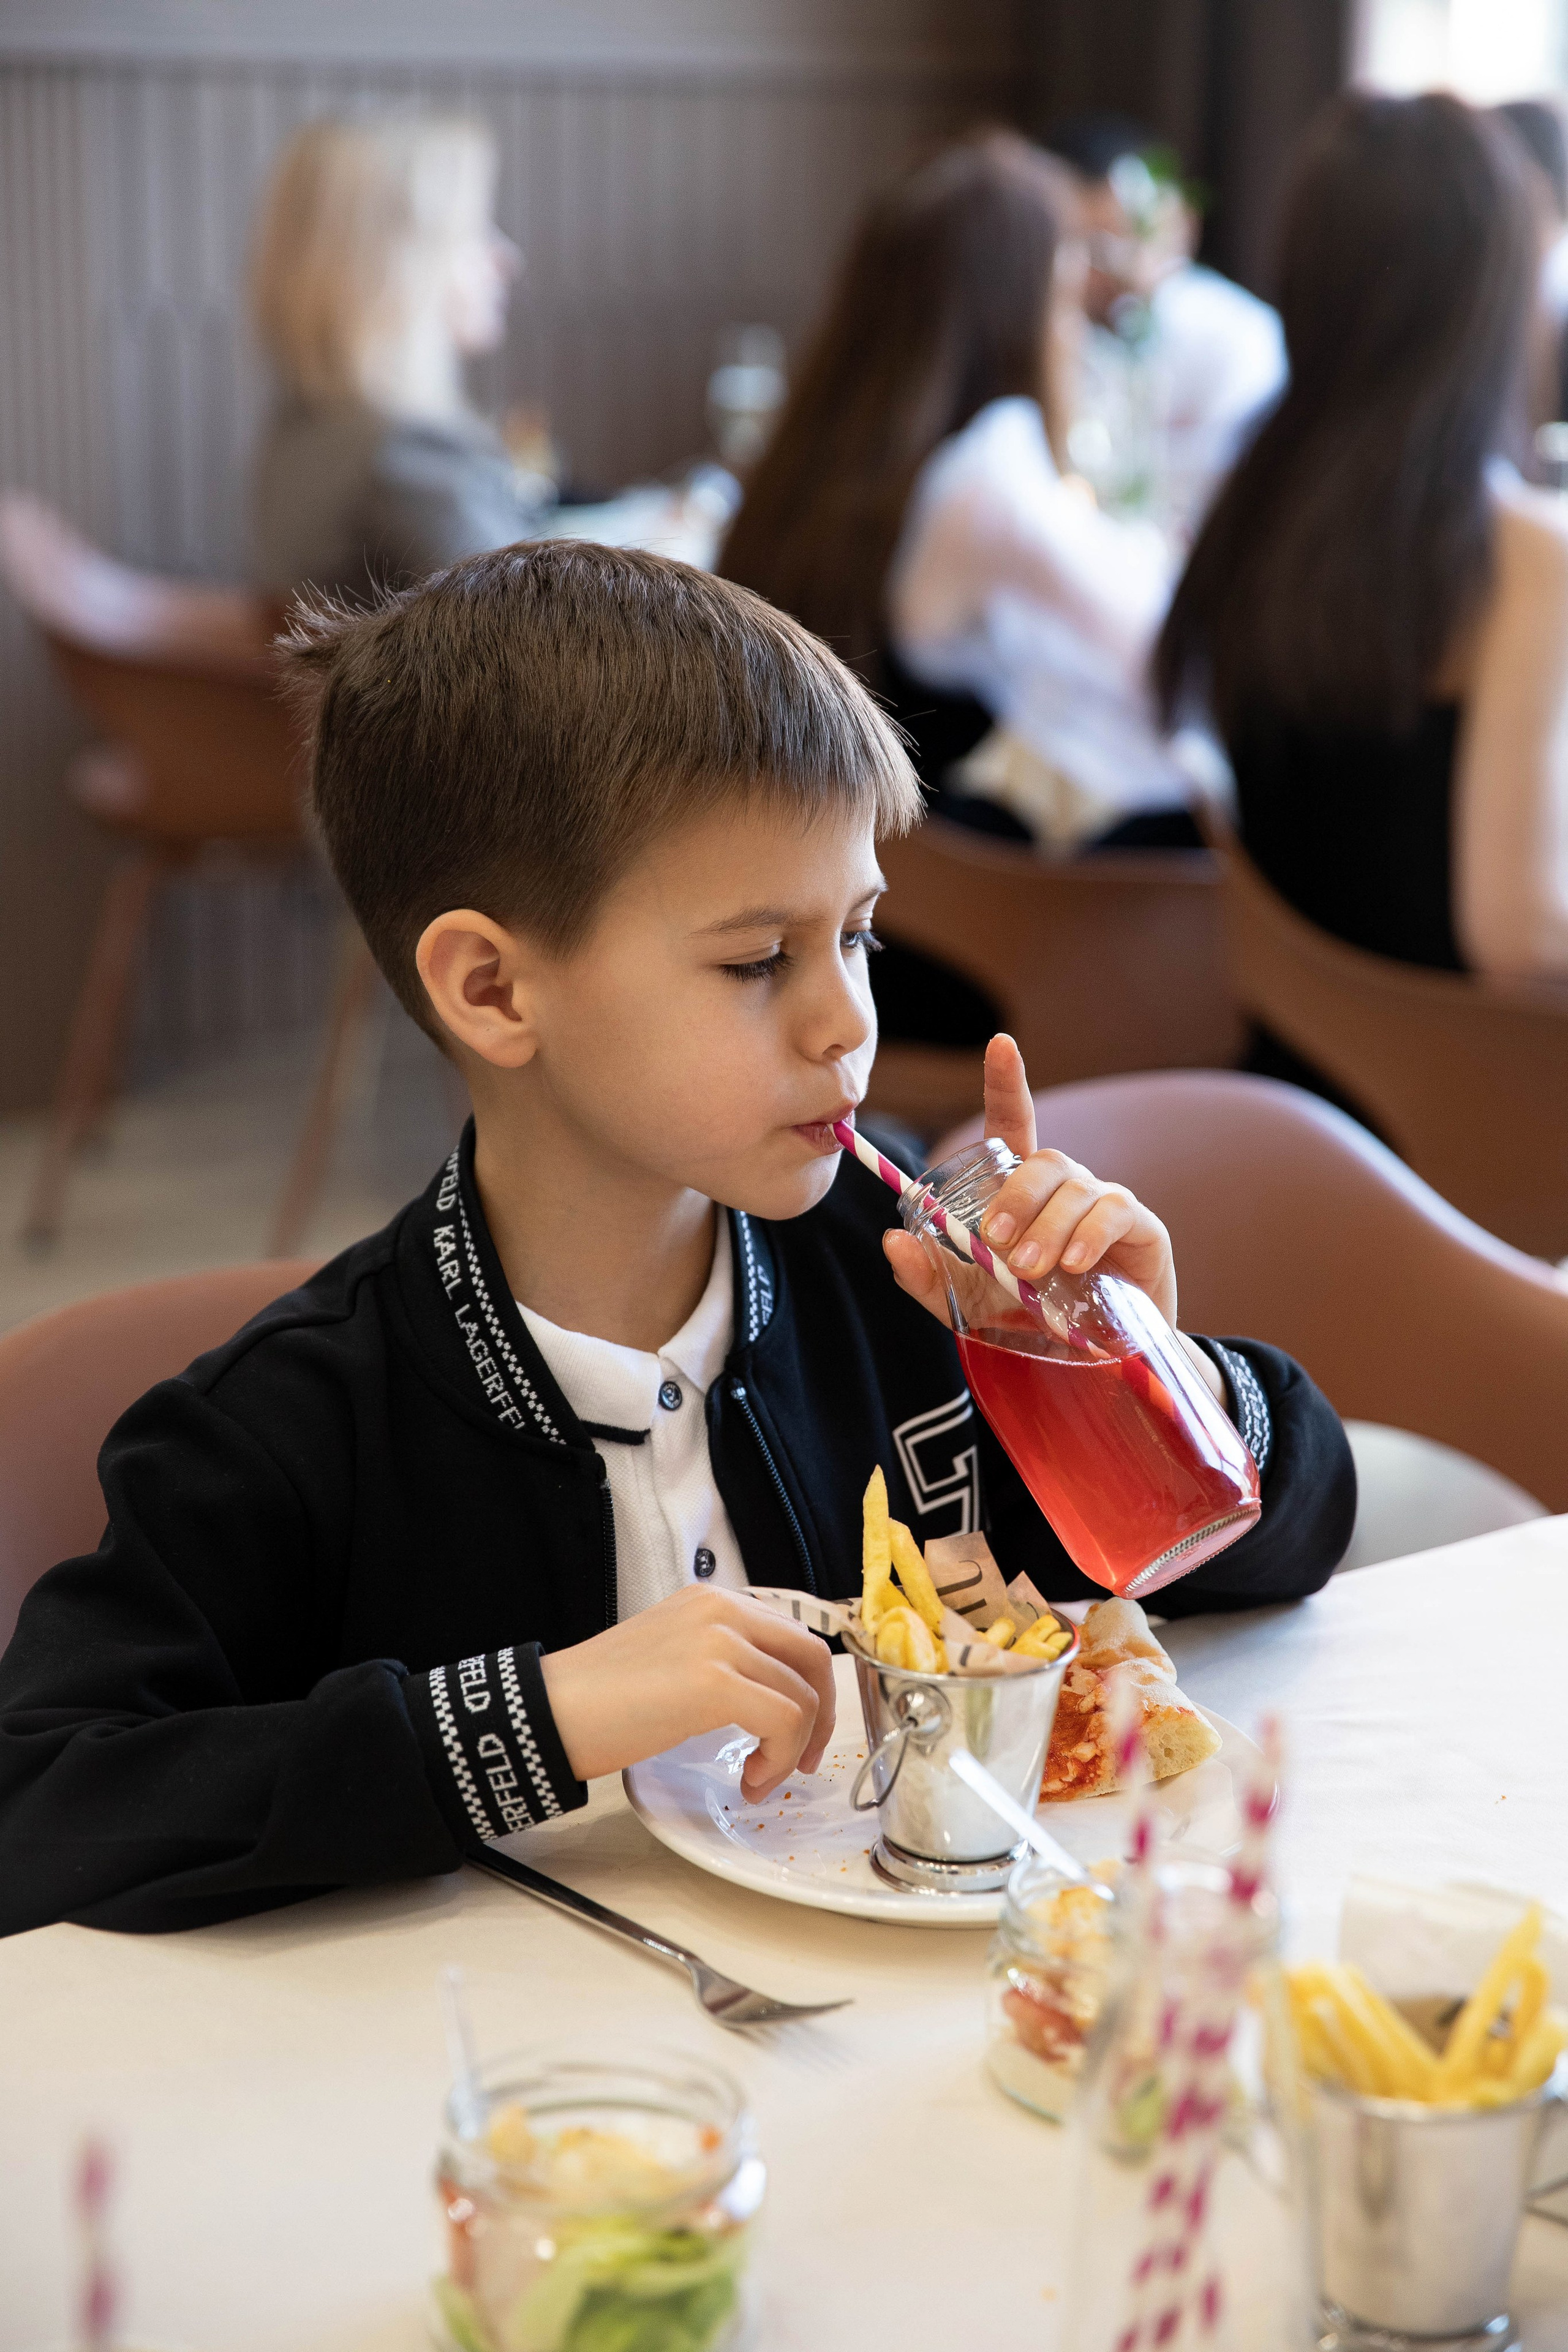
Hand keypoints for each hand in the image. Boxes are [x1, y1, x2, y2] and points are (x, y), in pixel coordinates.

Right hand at [540, 1585, 835, 1801]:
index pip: (793, 1635)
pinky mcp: (714, 1682)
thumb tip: (769, 1697)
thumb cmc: (601, 1699)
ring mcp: (720, 1641)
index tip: (800, 1734)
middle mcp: (723, 1609)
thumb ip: (723, 1660)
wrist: (550, 1711)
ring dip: (793, 1749)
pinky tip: (749, 1781)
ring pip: (803, 1695)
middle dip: (821, 1715)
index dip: (810, 1689)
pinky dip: (779, 1759)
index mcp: (713, 1600)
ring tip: (757, 1779)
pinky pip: (784, 1720)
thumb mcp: (675, 1657)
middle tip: (802, 1759)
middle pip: (813, 1657)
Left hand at [882, 1033, 1180, 1327]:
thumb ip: (927, 1276)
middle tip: (996, 1243)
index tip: (1000, 1044)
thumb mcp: (967, 1303)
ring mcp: (1105, 1203)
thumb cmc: (1030, 1318)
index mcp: (1023, 1191)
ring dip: (1047, 1228)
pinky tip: (1074, 1265)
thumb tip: (892, 1240)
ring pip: (1075, 1188)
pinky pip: (1115, 1212)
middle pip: (1042, 1161)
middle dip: (1015, 1198)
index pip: (1015, 1123)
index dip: (1007, 1082)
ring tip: (1029, 1271)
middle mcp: (1065, 1188)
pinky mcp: (1141, 1228)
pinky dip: (1089, 1236)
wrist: (1090, 1361)